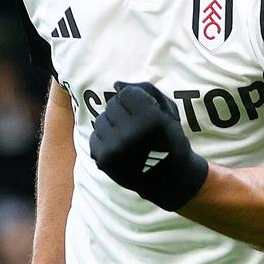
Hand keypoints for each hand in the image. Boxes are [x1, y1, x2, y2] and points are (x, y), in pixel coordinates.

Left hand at [88, 81, 207, 210]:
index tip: (145, 112)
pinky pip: (94, 136)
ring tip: (128, 137)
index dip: (135, 100)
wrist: (169, 179)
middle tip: (136, 126)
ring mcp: (114, 149)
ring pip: (100, 120)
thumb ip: (144, 90)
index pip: (126, 93)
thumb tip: (116, 84)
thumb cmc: (169, 139)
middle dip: (123, 111)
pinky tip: (120, 148)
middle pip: (112, 105)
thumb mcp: (168, 110)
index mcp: (150, 120)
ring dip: (113, 125)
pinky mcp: (103, 160)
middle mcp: (130, 134)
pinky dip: (105, 140)